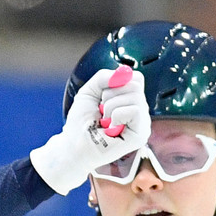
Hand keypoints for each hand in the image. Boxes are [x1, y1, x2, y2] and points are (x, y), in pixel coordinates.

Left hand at [29, 65, 149, 194]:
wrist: (73, 144)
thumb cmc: (81, 121)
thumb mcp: (89, 91)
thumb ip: (104, 77)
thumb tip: (124, 72)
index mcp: (130, 99)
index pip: (136, 78)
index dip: (116, 82)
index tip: (102, 95)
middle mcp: (140, 109)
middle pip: (135, 84)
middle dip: (109, 94)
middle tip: (101, 111)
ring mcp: (142, 122)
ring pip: (134, 97)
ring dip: (110, 107)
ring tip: (104, 121)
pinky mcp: (141, 134)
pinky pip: (134, 110)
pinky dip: (116, 115)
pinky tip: (110, 128)